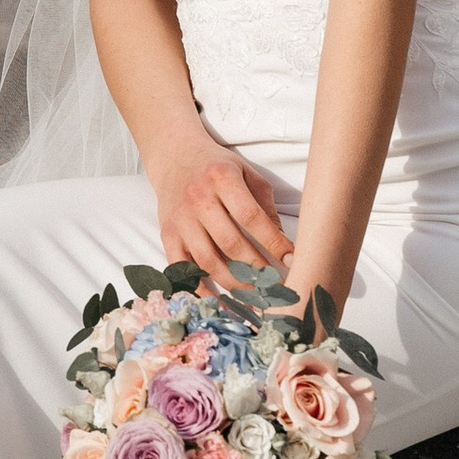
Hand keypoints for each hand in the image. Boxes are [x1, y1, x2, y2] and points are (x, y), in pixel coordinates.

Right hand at [152, 139, 291, 285]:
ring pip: (208, 260)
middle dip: (257, 269)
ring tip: (257, 296)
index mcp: (222, 179)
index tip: (291, 260)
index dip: (273, 242)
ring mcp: (181, 219)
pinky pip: (182, 268)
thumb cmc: (217, 167)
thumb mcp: (246, 173)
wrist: (175, 157)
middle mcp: (198, 199)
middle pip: (231, 243)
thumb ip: (265, 205)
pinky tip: (220, 301)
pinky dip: (200, 288)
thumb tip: (282, 244)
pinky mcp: (167, 234)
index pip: (252, 217)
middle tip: (277, 286)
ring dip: (235, 283)